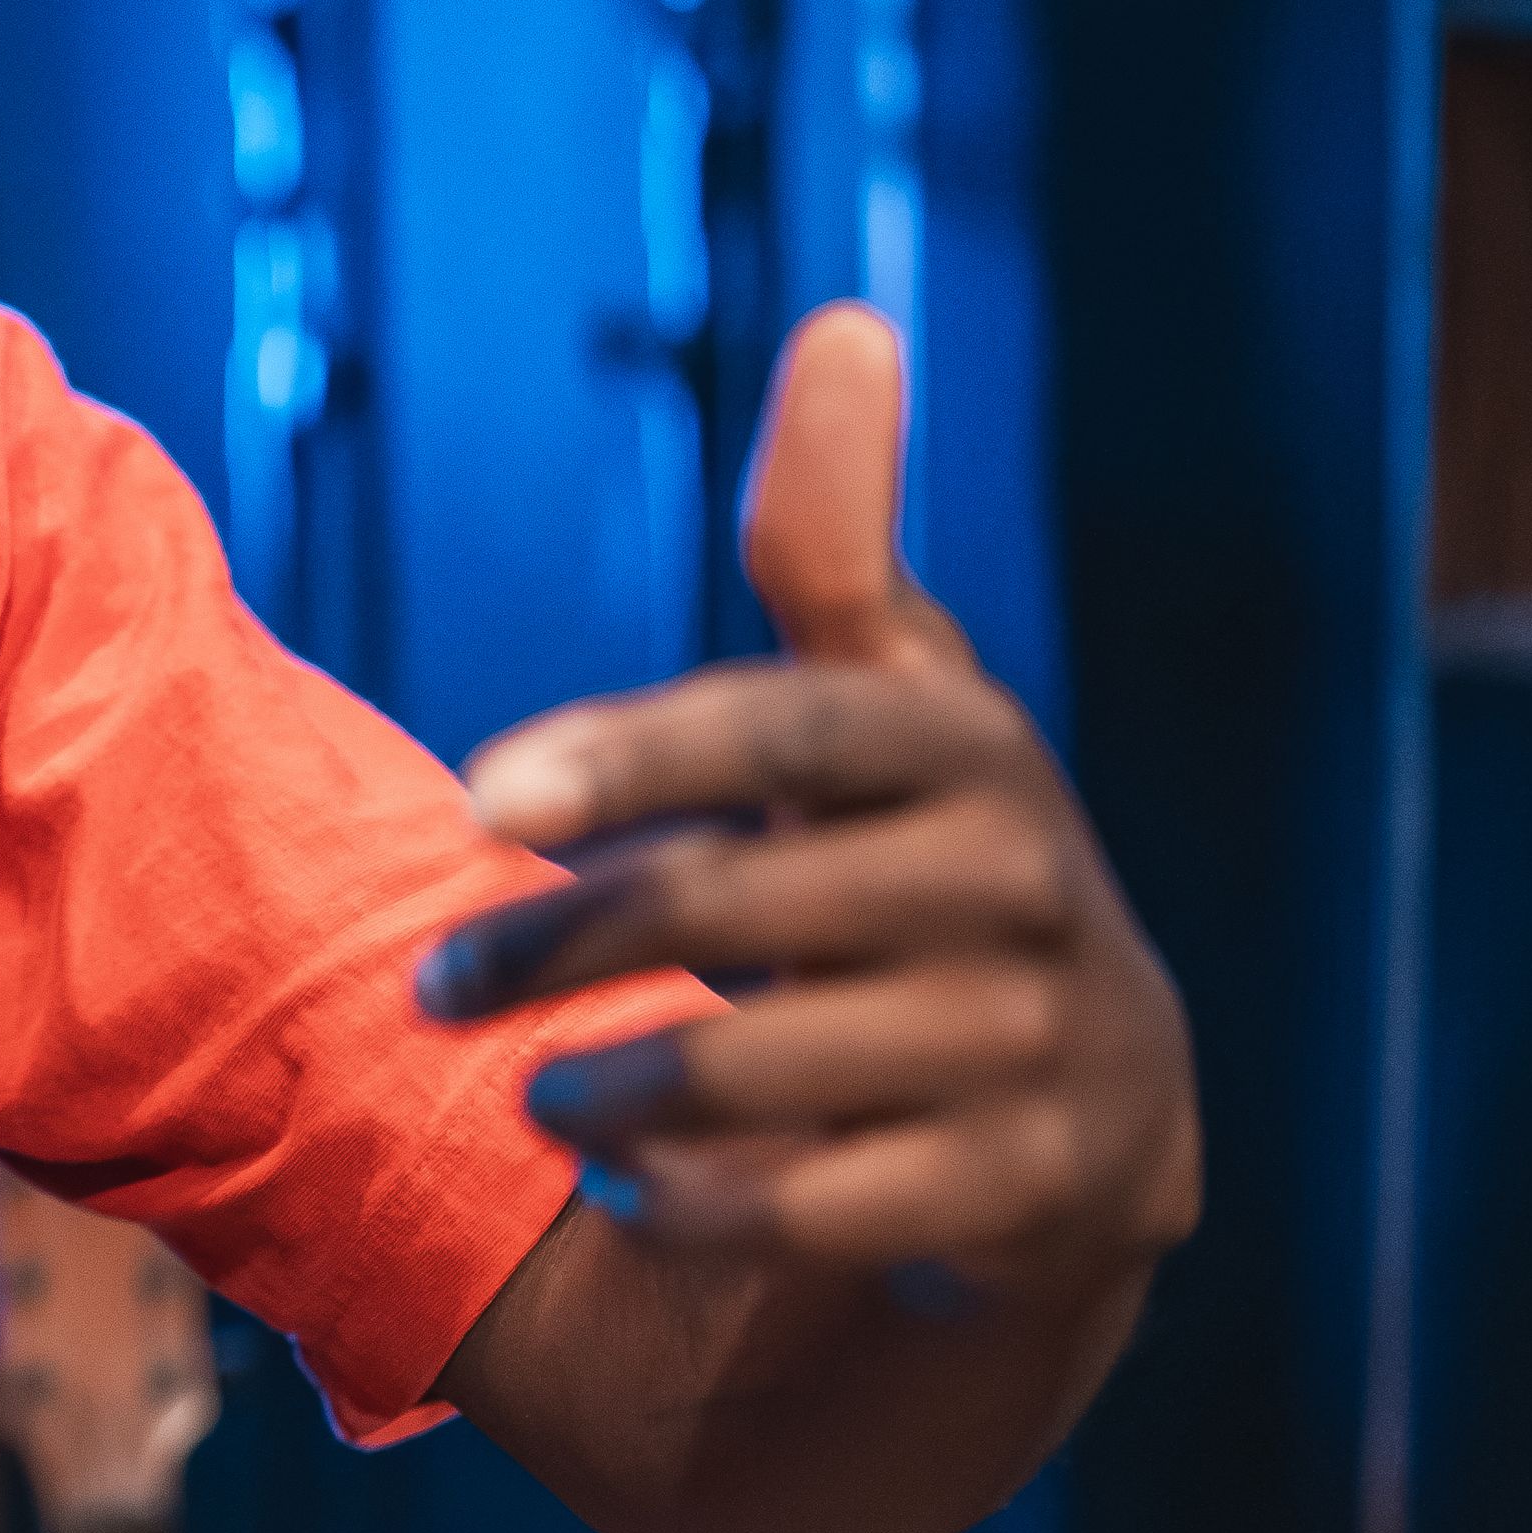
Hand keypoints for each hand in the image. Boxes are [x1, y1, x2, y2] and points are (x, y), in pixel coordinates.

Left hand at [416, 305, 1197, 1313]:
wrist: (1101, 1106)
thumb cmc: (931, 865)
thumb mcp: (894, 701)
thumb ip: (835, 540)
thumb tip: (846, 321)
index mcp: (962, 747)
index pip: (779, 726)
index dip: (624, 756)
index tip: (465, 798)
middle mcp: (1020, 886)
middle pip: (732, 906)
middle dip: (549, 951)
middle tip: (429, 987)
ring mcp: (1039, 1045)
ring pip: (759, 1071)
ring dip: (604, 1091)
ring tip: (529, 1097)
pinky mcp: (1039, 1194)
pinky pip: (819, 1211)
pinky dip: (698, 1205)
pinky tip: (633, 1189)